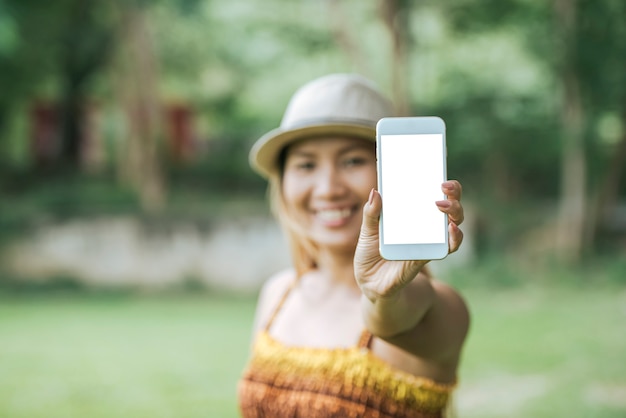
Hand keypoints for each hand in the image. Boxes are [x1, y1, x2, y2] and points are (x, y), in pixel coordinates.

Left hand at [354, 181, 463, 300]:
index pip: (431, 193)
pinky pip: (447, 247)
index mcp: (411, 215)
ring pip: (453, 224)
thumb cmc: (370, 255)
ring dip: (454, 212)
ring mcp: (429, 241)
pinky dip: (452, 238)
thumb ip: (371, 213)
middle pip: (450, 205)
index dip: (440, 181)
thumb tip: (376, 191)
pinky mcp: (428, 257)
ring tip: (443, 205)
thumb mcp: (367, 232)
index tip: (439, 168)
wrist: (371, 284)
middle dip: (453, 193)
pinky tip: (450, 231)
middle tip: (444, 186)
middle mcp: (425, 226)